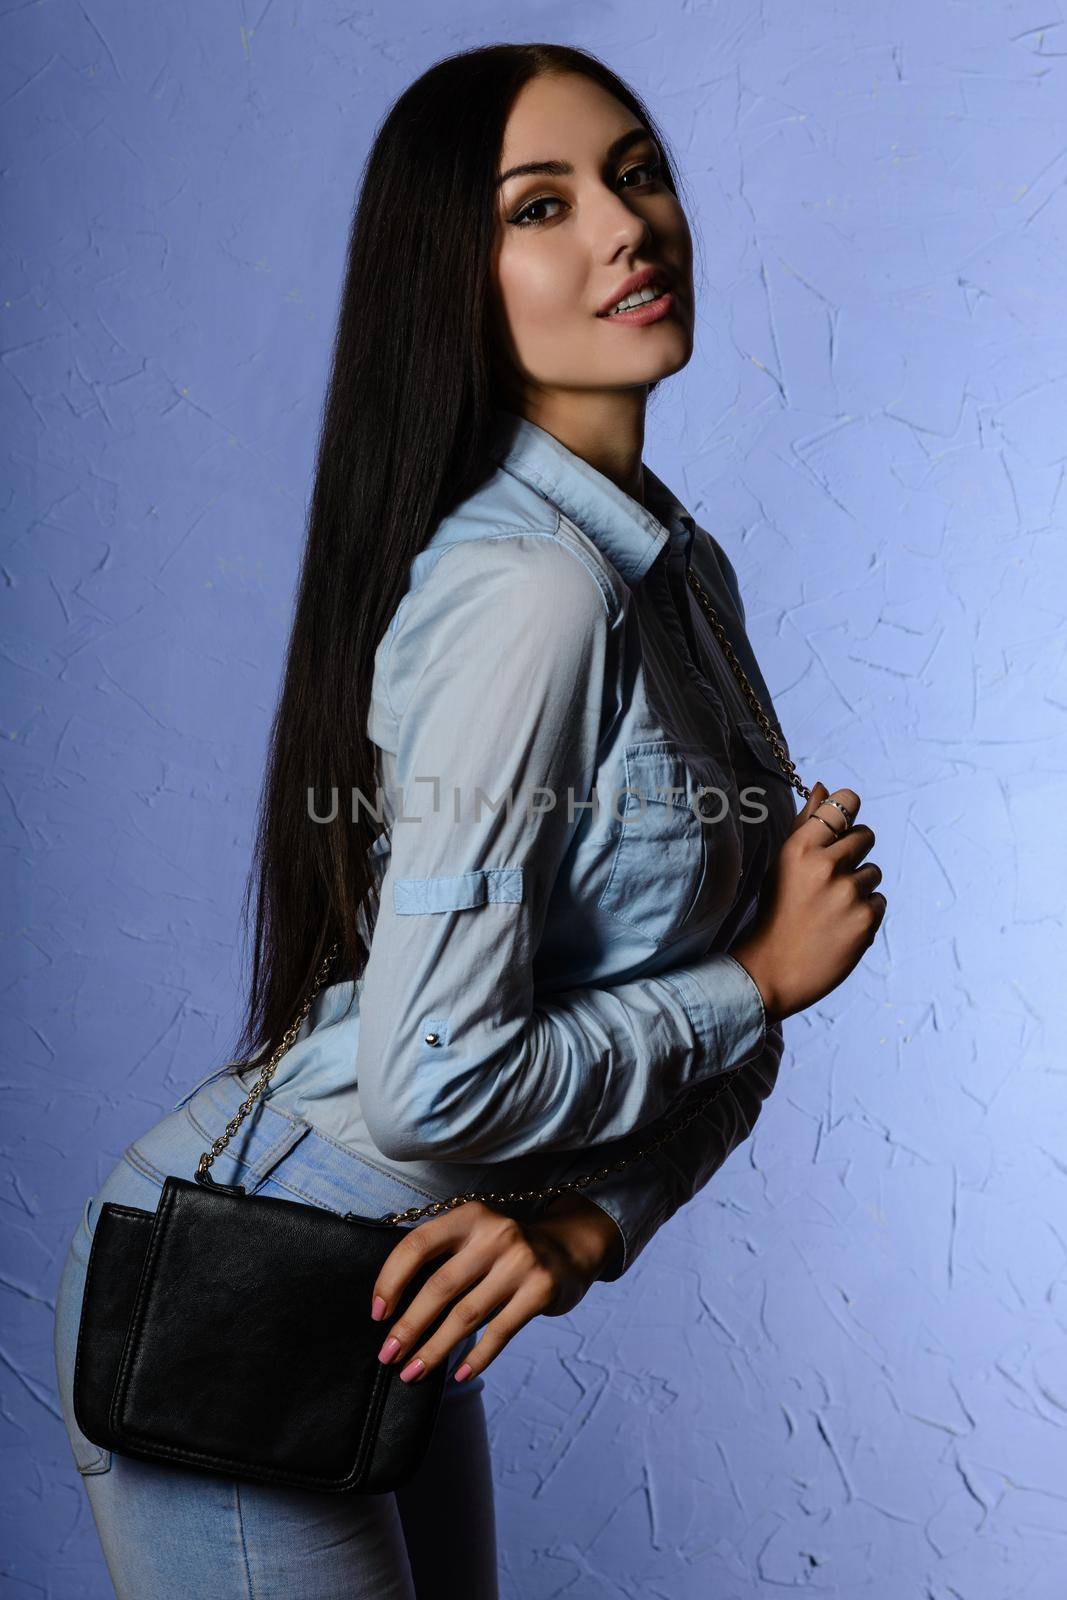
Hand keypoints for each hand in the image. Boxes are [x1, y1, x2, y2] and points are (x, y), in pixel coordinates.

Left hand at [369, 1194, 617, 1386]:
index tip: (377, 1314)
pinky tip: (458, 1375)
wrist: (569, 1249)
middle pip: (440, 1286)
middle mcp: (495, 1234)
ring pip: (466, 1315)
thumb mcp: (474, 1237)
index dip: (391, 1280)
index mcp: (469, 1216)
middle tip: (388, 1356)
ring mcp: (521, 1262)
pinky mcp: (541, 1290)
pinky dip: (477, 1357)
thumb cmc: (504, 1252)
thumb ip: (441, 1260)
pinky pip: (500, 1332)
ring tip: (413, 1372)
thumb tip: (392, 1310)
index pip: (418, 1245)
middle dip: (408, 1326)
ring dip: (434, 1349)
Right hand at [730, 781, 886, 1023]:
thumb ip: (806, 825)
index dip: (848, 809)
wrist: (774, 970)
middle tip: (832, 878)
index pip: (844, 804)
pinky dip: (864, 913)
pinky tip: (839, 927)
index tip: (843, 824)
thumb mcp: (782, 864)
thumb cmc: (776, 912)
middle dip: (856, 852)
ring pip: (874, 873)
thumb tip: (824, 787)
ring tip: (831, 909)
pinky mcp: (866, 920)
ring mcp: (848, 893)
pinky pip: (879, 902)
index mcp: (801, 848)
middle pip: (866, 835)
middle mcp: (826, 866)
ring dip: (859, 887)